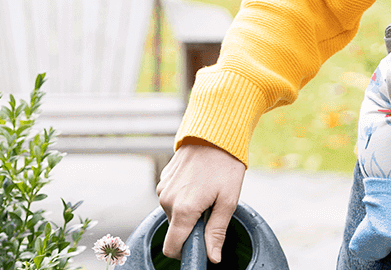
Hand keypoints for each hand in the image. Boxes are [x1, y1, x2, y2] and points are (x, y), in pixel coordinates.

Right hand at [156, 141, 246, 262]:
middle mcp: (167, 200)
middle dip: (192, 227)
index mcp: (183, 209)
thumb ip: (216, 232)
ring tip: (206, 193)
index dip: (185, 253)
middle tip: (211, 210)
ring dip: (188, 211)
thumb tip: (213, 258)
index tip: (200, 247)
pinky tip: (198, 183)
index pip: (172, 247)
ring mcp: (162, 189)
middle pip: (176, 230)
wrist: (214, 133)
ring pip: (173, 214)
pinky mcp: (162, 180)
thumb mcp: (228, 201)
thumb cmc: (225, 166)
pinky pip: (171, 199)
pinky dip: (183, 198)